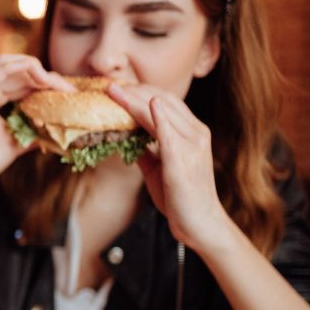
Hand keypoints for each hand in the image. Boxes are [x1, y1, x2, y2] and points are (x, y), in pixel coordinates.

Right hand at [0, 54, 74, 198]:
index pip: (22, 80)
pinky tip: (40, 77)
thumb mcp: (16, 143)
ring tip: (57, 85)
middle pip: (18, 70)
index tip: (70, 95)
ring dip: (36, 70)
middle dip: (47, 76)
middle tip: (70, 91)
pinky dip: (20, 69)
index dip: (47, 83)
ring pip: (8, 64)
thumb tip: (58, 131)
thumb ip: (33, 131)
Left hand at [107, 83, 232, 249]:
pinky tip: (145, 104)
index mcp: (192, 133)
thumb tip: (125, 137)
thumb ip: (146, 149)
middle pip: (163, 100)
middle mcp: (196, 133)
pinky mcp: (183, 158)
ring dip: (135, 98)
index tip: (118, 88)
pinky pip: (168, 131)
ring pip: (161, 111)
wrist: (199, 223)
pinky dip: (156, 115)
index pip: (166, 102)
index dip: (141, 93)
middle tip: (110, 86)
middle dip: (135, 91)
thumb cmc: (180, 197)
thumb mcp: (158, 168)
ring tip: (113, 91)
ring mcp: (192, 144)